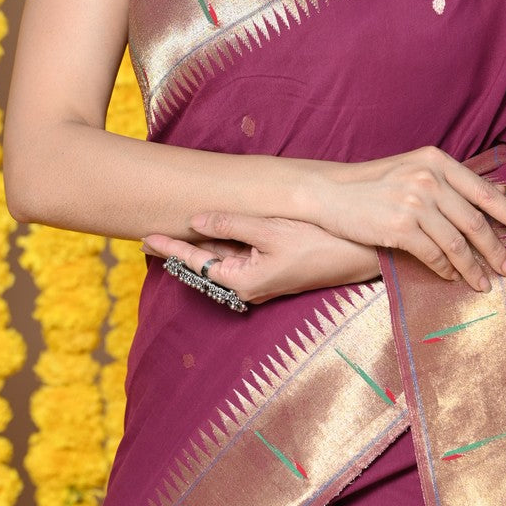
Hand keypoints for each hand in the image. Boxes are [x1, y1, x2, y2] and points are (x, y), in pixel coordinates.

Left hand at [143, 211, 379, 304]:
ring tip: (172, 232)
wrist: (361, 255)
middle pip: (205, 263)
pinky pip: (240, 254)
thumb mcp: (271, 230)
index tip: (144, 238)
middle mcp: (249, 284)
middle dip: (178, 249)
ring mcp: (261, 277)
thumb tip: (196, 221)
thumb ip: (231, 225)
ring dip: (199, 245)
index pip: (196, 262)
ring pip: (222, 258)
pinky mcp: (273, 268)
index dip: (169, 248)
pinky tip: (211, 231)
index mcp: (243, 280)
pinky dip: (222, 242)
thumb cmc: (319, 242)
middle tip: (147, 236)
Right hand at [303, 147, 505, 289]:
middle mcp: (429, 178)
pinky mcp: (399, 227)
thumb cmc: (374, 182)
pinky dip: (446, 270)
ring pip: (457, 244)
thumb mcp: (415, 169)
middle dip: (498, 251)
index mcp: (437, 161)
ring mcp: (414, 202)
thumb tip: (499, 195)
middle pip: (476, 222)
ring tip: (483, 284)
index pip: (485, 193)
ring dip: (474, 268)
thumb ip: (450, 182)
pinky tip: (450, 278)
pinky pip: (433, 255)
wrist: (330, 191)